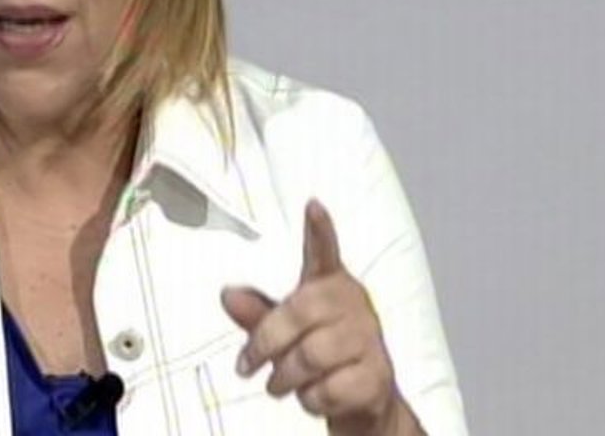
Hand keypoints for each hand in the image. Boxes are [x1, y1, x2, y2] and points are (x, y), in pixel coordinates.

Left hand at [220, 199, 421, 435]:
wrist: (364, 399)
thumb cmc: (319, 353)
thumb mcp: (285, 333)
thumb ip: (257, 314)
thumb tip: (227, 294)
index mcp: (328, 284)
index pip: (324, 251)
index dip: (319, 229)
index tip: (312, 204)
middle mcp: (353, 303)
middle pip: (299, 313)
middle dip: (264, 343)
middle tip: (245, 366)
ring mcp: (369, 338)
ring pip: (311, 356)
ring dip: (284, 378)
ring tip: (277, 384)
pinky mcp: (377, 375)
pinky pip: (328, 389)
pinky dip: (309, 399)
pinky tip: (312, 395)